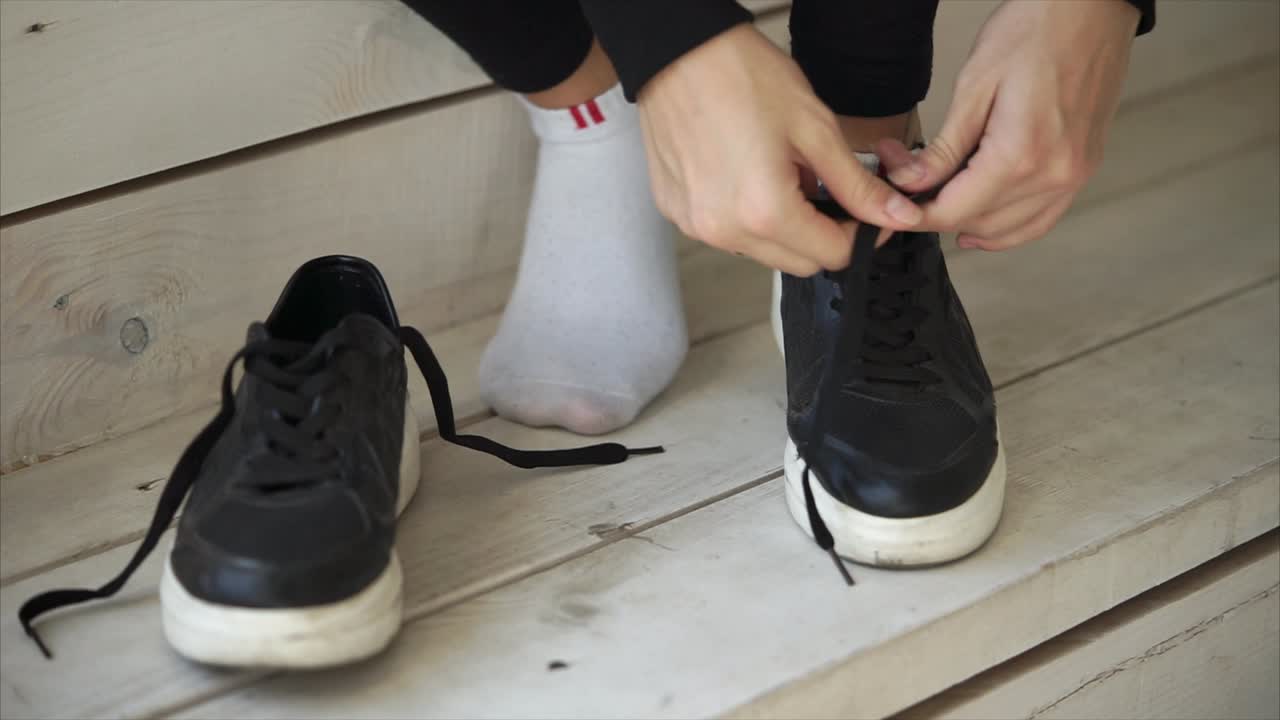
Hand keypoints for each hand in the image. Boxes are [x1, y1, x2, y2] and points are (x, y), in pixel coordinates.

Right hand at [635, 24, 922, 275]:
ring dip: (784, 228)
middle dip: (823, 235)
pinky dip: (746, 217)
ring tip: (781, 175)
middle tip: (828, 190)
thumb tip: (897, 215)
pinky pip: (727, 233)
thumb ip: (857, 184)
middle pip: (798, 263)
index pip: (832, 256)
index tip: (868, 211)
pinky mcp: (677, 213)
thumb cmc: (742, 77)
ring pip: (762, 251)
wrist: (677, 53)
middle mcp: (726, 231)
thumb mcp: (814, 128)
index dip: (860, 236)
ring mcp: (696, 226)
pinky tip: (746, 175)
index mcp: (765, 212)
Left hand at [879, 0, 1139, 249]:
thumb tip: (910, 183)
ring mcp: (1074, 175)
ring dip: (970, 225)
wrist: (1091, 7)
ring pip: (1010, 230)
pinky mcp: (1083, 169)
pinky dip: (1009, 229)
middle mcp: (1053, 174)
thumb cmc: (1036, 30)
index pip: (954, 210)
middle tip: (908, 189)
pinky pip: (1042, 219)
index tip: (894, 205)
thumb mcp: (974, 86)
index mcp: (1021, 154)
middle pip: (979, 223)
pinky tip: (980, 225)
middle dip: (937, 214)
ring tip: (937, 205)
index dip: (916, 214)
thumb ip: (943, 147)